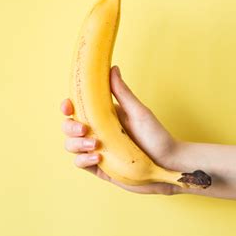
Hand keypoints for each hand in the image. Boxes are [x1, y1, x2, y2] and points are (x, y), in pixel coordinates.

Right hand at [60, 66, 176, 194]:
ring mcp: (96, 150)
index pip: (77, 109)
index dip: (67, 107)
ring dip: (77, 145)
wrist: (168, 163)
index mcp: (103, 116)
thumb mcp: (138, 112)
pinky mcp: (100, 168)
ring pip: (71, 146)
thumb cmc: (156, 136)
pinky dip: (84, 160)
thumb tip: (112, 67)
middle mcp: (97, 132)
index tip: (68, 105)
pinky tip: (97, 158)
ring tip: (96, 145)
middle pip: (68, 128)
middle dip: (70, 128)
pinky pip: (81, 164)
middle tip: (84, 129)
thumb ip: (122, 92)